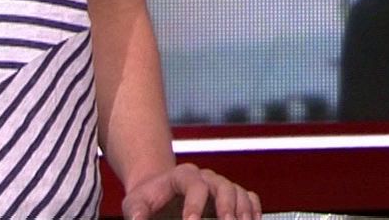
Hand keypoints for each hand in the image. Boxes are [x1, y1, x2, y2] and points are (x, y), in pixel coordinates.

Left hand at [121, 163, 260, 219]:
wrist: (158, 190)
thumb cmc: (146, 198)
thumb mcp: (134, 204)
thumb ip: (136, 213)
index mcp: (182, 175)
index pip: (195, 186)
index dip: (196, 205)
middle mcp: (205, 177)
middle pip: (223, 186)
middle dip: (227, 208)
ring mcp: (219, 186)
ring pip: (238, 192)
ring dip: (243, 211)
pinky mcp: (229, 197)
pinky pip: (248, 197)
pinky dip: (253, 210)